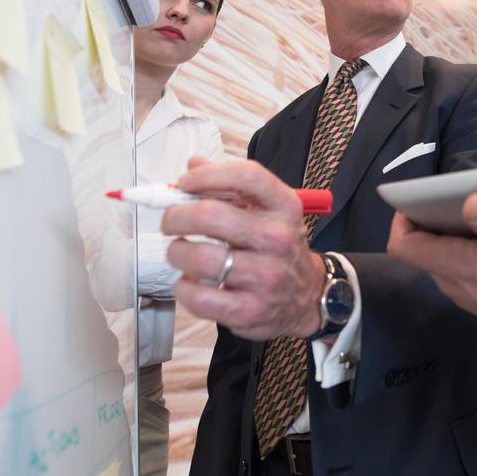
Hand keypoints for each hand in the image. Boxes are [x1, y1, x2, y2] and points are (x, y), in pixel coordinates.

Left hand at [164, 158, 326, 339]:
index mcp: (283, 206)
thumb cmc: (276, 247)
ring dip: (176, 252)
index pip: (246, 177)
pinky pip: (200, 297)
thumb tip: (193, 165)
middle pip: (211, 216)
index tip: (185, 183)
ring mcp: (266, 276)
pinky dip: (183, 288)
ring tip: (179, 252)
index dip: (207, 176)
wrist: (306, 295)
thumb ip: (230, 186)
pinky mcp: (250, 310)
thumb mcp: (265, 210)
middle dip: (176, 216)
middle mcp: (278, 238)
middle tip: (170, 222)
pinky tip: (188, 282)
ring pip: (200, 257)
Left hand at [386, 193, 476, 365]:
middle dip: (433, 217)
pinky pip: (462, 267)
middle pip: (422, 246)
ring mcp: (467, 293)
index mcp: (458, 269)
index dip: (403, 217)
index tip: (420, 196)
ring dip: (454, 231)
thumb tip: (470, 200)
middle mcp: (454, 283)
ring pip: (443, 255)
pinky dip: (470, 247)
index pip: (402, 245)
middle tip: (460, 193)